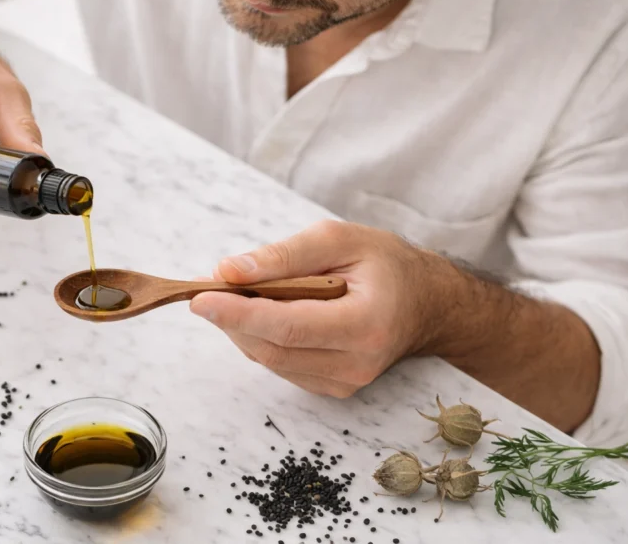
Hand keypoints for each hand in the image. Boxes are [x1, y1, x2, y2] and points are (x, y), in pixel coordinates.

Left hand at [189, 220, 439, 396]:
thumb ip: (284, 255)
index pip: (287, 326)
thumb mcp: (339, 239)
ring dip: (244, 330)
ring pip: (271, 361)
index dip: (238, 314)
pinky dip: (263, 340)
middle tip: (211, 288)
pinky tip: (265, 315)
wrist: (427, 302)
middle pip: (272, 348)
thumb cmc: (386, 264)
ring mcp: (346, 382)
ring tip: (240, 296)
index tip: (200, 299)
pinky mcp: (334, 389)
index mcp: (365, 323)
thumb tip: (229, 271)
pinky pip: (282, 366)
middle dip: (233, 320)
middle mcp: (357, 362)